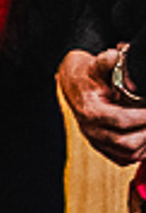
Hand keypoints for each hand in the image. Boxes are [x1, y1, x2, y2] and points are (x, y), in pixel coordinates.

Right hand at [60, 46, 145, 166]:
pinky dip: (141, 151)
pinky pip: (125, 159)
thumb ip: (110, 60)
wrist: (75, 86)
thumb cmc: (89, 74)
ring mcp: (97, 142)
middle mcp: (91, 130)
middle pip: (126, 143)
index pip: (121, 120)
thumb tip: (122, 54)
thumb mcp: (99, 63)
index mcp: (90, 111)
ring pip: (128, 154)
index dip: (143, 117)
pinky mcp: (103, 149)